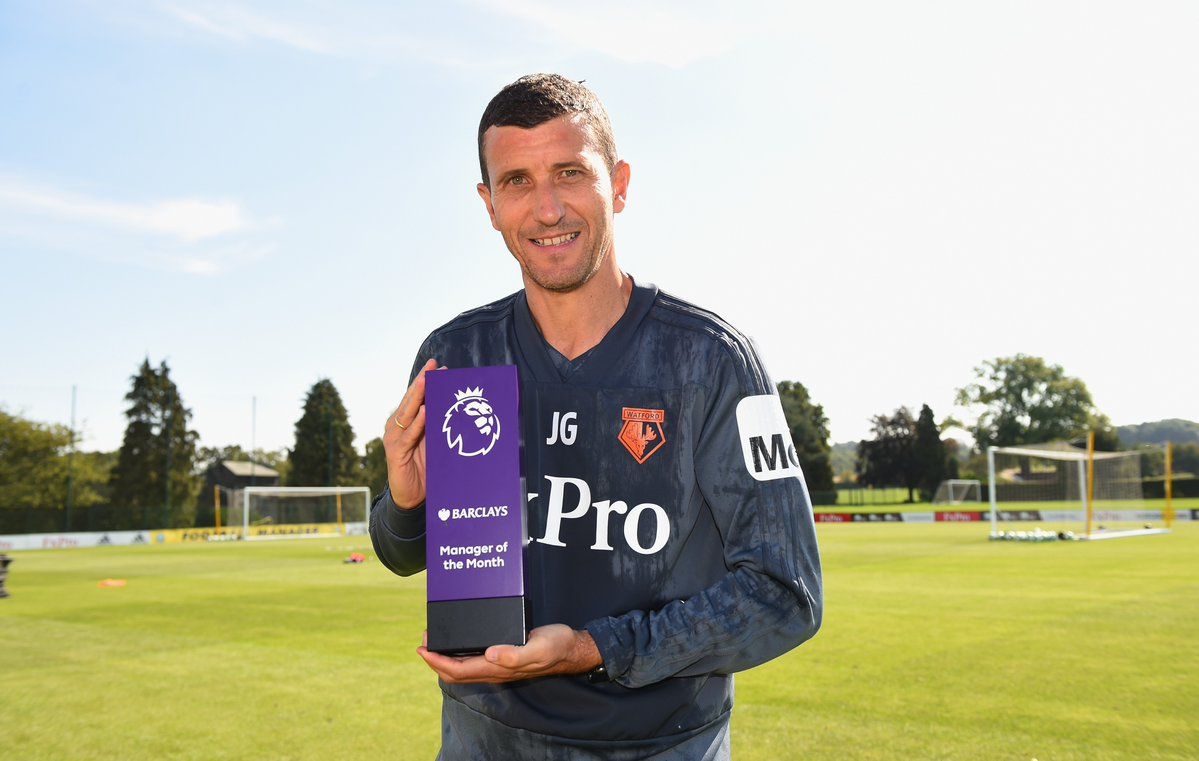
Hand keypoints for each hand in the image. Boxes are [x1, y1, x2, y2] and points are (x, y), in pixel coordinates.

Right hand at [383, 358, 438, 508]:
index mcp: (407, 422)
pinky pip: (408, 435)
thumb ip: (439, 426)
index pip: (416, 397)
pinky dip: (416, 423)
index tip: (438, 366)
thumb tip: (458, 408)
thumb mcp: (434, 443)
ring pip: (407, 413)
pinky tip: (424, 411)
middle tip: (433, 365)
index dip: (426, 380)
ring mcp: (395, 438)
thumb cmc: (425, 468)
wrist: (412, 497)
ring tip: (426, 380)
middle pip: (411, 399)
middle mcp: (398, 426)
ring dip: (417, 396)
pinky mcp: (396, 452)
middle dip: (422, 381)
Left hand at [417, 625, 601, 683]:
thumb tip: (490, 655)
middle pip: (456, 673)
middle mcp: (496, 669)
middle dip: (436, 661)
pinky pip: (474, 660)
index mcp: (500, 668)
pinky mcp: (504, 657)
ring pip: (464, 668)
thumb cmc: (557, 646)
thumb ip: (516, 655)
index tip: (423, 650)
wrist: (572, 648)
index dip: (437, 662)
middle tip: (423, 643)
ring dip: (446, 657)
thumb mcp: (539, 648)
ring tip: (435, 641)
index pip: (459, 670)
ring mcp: (500, 665)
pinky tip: (459, 641)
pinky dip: (460, 653)